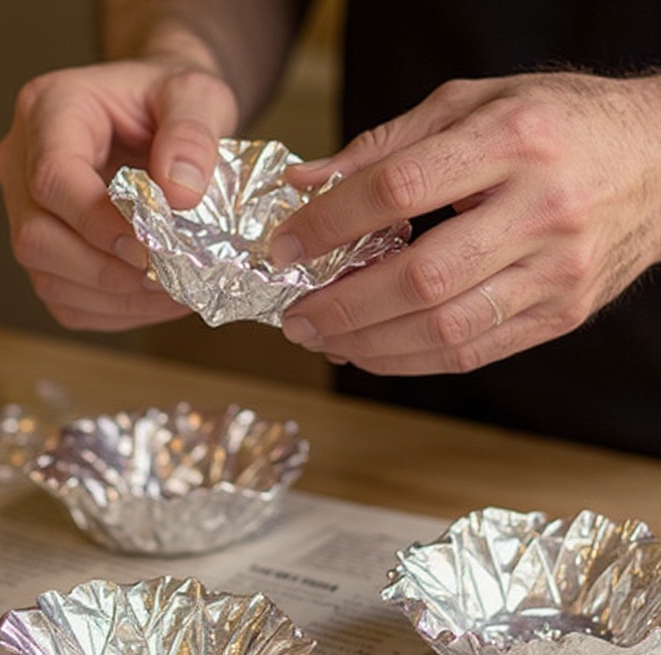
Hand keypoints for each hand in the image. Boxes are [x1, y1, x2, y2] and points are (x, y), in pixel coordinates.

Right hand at [0, 59, 236, 330]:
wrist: (160, 117)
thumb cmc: (168, 101)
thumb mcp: (196, 95)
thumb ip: (193, 133)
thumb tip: (179, 194)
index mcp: (47, 111)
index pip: (51, 178)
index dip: (97, 221)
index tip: (150, 246)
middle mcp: (20, 165)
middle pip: (36, 238)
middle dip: (105, 269)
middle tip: (167, 275)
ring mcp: (25, 215)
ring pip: (48, 279)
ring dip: (115, 298)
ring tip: (175, 290)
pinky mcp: (45, 256)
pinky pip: (67, 303)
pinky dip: (115, 312)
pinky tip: (158, 299)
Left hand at [269, 72, 660, 373]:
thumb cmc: (558, 125)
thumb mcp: (472, 104)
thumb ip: (383, 145)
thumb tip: (303, 184)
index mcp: (513, 140)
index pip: (399, 189)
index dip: (330, 224)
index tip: (284, 246)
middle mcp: (540, 209)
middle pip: (420, 278)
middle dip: (342, 306)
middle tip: (295, 316)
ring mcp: (556, 270)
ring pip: (444, 328)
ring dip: (368, 343)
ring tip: (323, 338)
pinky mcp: (560, 313)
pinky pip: (472, 352)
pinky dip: (409, 360)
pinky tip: (370, 352)